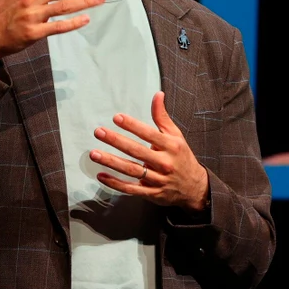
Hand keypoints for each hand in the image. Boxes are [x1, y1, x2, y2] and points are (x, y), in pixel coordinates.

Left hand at [91, 92, 209, 211]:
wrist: (194, 187)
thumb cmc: (181, 157)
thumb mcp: (176, 135)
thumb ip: (162, 117)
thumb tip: (158, 94)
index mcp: (171, 146)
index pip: (149, 134)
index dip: (133, 125)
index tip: (117, 118)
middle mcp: (164, 162)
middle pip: (137, 151)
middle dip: (116, 141)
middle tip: (99, 132)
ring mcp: (157, 179)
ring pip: (132, 170)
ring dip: (112, 162)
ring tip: (94, 153)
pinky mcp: (151, 193)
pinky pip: (131, 189)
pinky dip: (115, 183)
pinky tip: (101, 175)